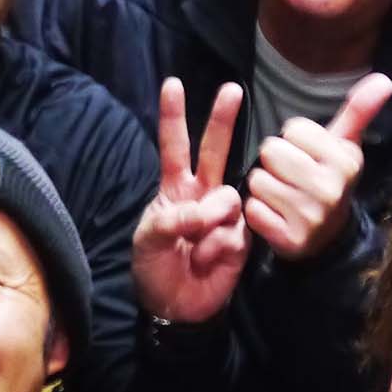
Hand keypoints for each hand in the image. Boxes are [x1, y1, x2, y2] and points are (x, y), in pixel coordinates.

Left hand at [132, 79, 249, 323]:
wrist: (178, 308)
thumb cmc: (155, 270)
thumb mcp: (148, 242)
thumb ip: (173, 220)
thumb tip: (206, 212)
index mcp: (174, 189)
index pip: (174, 147)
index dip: (173, 117)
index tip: (173, 84)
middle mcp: (202, 194)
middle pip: (214, 150)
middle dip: (222, 119)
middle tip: (232, 90)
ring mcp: (225, 215)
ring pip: (229, 199)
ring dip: (210, 225)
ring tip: (195, 252)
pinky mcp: (242, 237)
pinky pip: (236, 232)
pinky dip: (219, 249)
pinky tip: (209, 263)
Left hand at [245, 72, 390, 260]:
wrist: (328, 238)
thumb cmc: (328, 179)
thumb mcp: (344, 145)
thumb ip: (358, 111)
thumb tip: (384, 79)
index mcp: (345, 161)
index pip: (293, 129)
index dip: (293, 140)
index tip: (307, 156)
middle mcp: (331, 189)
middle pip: (271, 151)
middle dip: (274, 162)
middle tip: (291, 177)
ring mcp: (311, 217)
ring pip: (258, 180)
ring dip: (263, 188)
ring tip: (283, 196)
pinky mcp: (290, 240)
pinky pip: (253, 210)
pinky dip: (257, 213)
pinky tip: (275, 216)